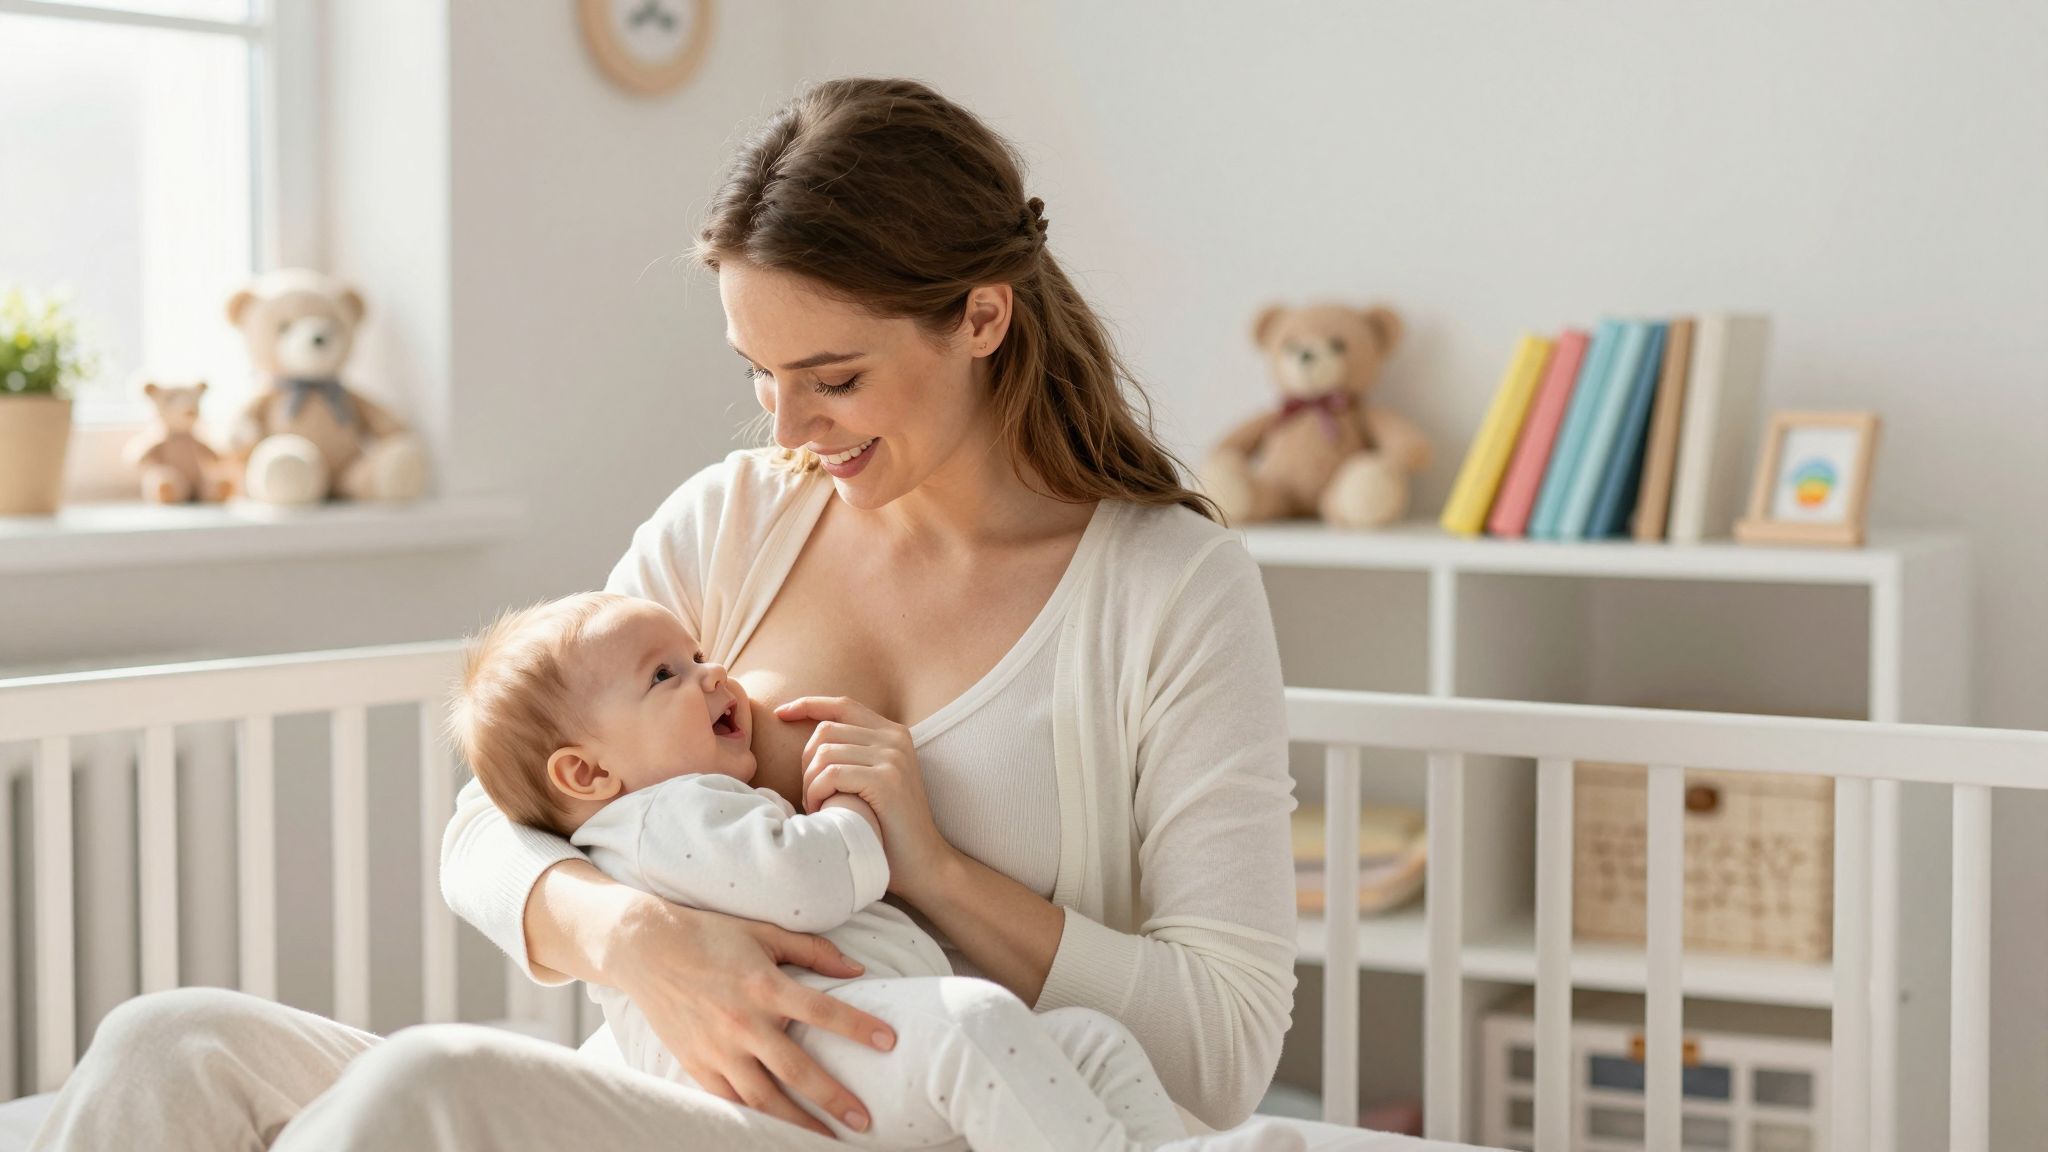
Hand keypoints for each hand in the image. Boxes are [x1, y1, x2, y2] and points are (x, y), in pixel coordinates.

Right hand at [608, 894, 895, 1137]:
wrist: (644, 949)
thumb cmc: (710, 935)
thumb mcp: (764, 933)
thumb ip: (813, 951)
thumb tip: (857, 971)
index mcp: (764, 985)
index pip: (822, 1011)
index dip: (858, 1027)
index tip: (889, 1042)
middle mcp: (742, 1022)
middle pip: (797, 1070)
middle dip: (834, 1098)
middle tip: (865, 1121)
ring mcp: (717, 1049)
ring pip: (764, 1098)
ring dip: (798, 1123)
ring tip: (826, 1140)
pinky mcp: (696, 1065)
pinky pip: (731, 1101)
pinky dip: (756, 1118)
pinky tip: (778, 1131)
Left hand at [778, 695, 957, 902]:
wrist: (923, 863)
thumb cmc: (888, 828)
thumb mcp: (873, 781)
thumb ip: (853, 755)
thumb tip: (810, 743)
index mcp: (893, 733)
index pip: (842, 705)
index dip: (807, 704)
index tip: (780, 713)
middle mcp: (895, 738)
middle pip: (826, 731)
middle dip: (806, 763)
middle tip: (810, 796)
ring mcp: (892, 757)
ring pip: (824, 753)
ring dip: (810, 784)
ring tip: (818, 808)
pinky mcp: (886, 780)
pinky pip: (830, 775)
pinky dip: (817, 794)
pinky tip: (823, 812)